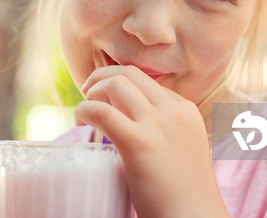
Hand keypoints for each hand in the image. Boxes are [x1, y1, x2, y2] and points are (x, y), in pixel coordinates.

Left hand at [75, 65, 228, 217]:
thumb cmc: (184, 193)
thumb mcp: (183, 148)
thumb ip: (165, 130)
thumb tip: (133, 122)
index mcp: (185, 110)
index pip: (146, 80)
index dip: (119, 84)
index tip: (105, 99)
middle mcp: (173, 110)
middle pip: (129, 73)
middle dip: (102, 77)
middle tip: (88, 94)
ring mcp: (157, 125)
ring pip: (116, 83)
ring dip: (92, 90)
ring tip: (84, 110)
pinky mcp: (139, 143)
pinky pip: (102, 111)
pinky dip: (85, 110)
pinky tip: (81, 121)